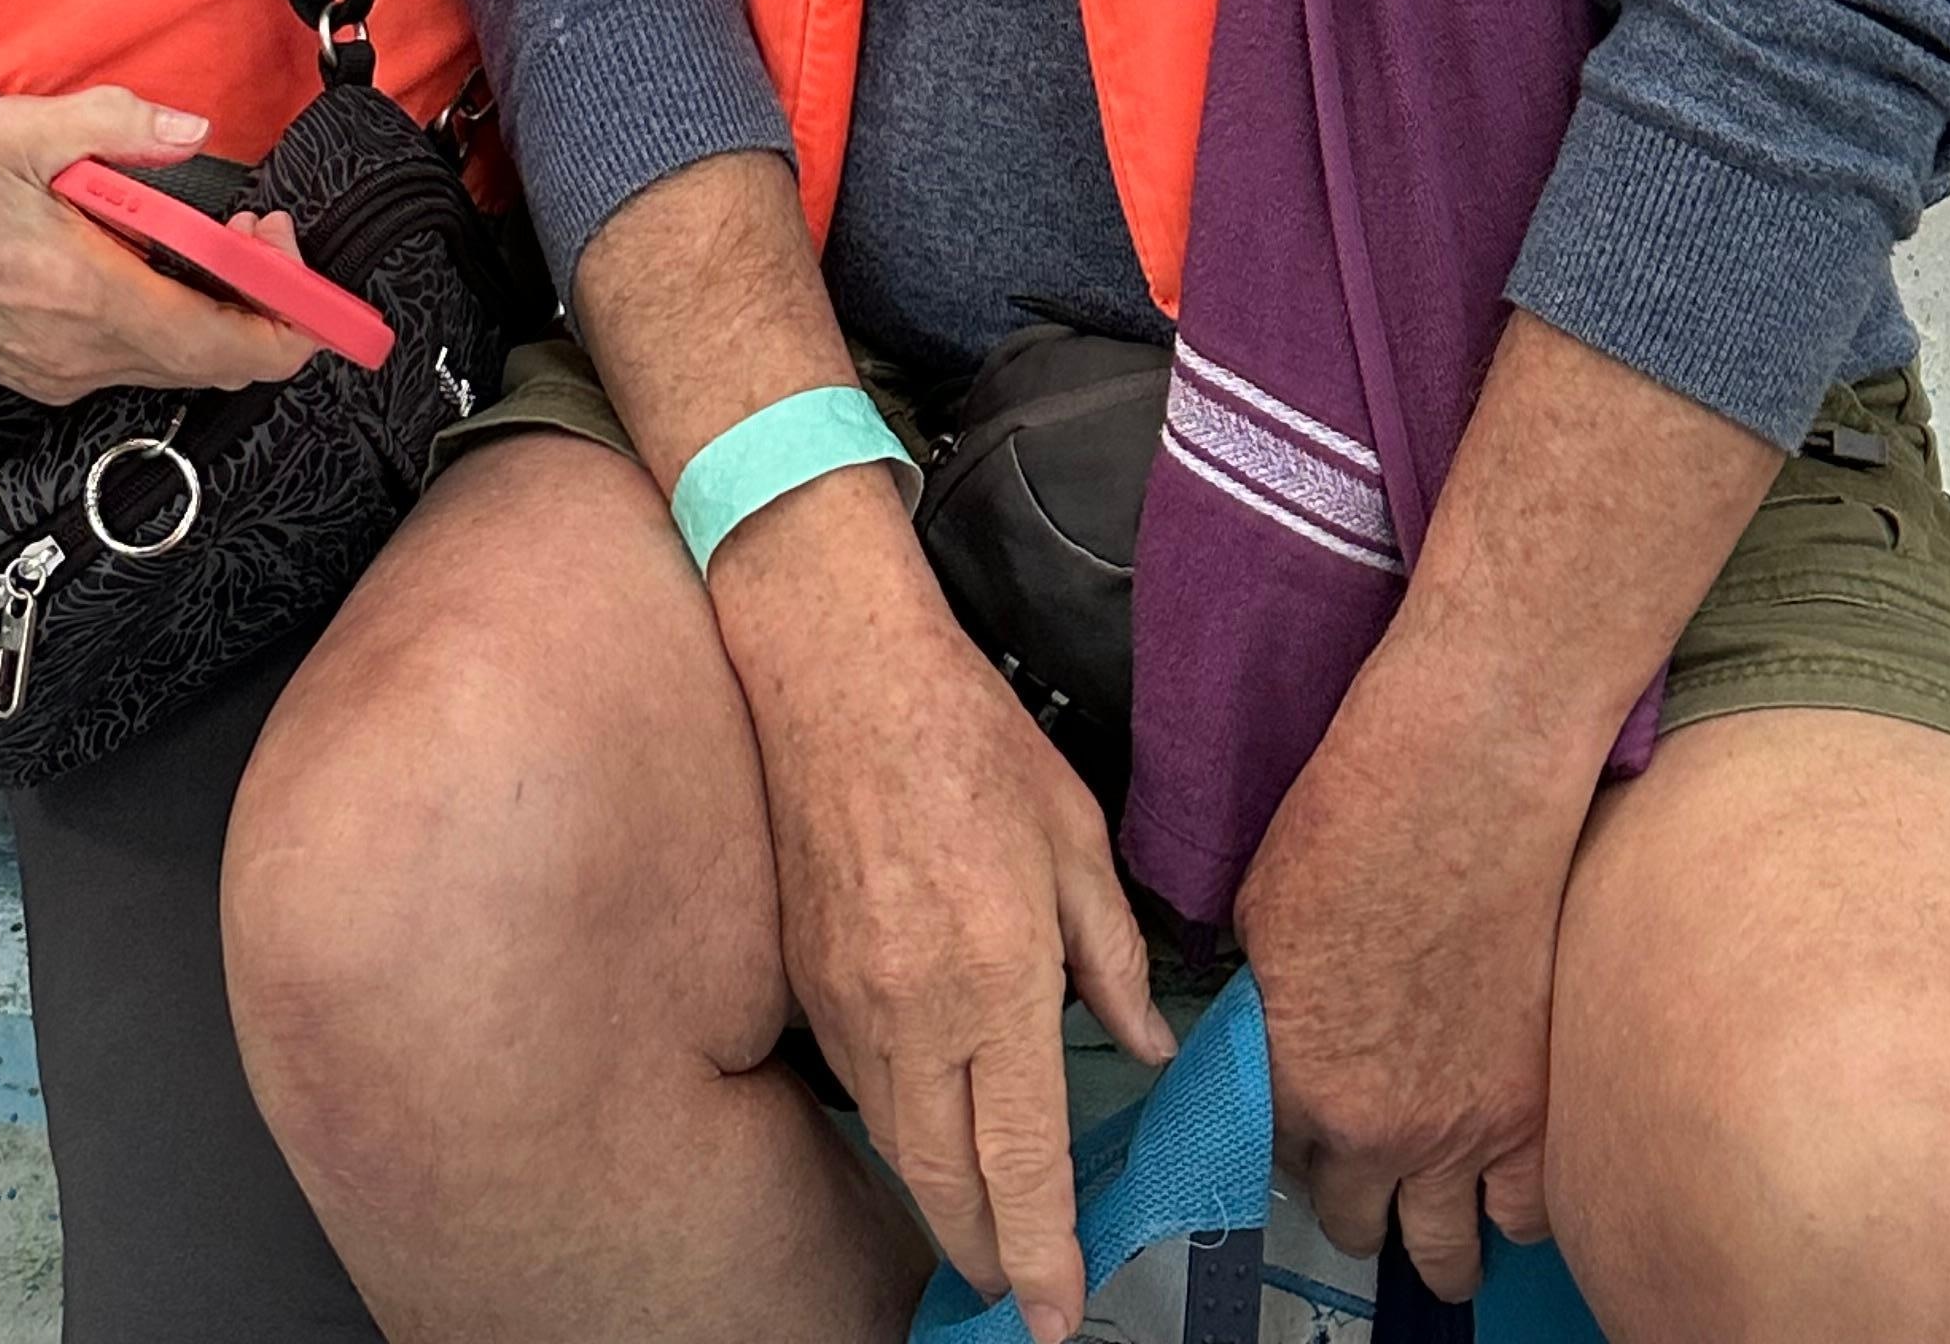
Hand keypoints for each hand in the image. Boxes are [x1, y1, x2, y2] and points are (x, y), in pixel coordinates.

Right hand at [0, 89, 318, 405]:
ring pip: (181, 364)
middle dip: (264, 306)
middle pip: (217, 362)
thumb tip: (189, 131)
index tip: (295, 260)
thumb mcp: (21, 133)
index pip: (226, 344)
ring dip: (220, 313)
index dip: (289, 320)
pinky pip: (140, 362)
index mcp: (95, 297)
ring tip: (216, 241)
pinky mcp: (51, 373)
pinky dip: (175, 324)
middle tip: (259, 236)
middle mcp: (89, 352)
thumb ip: (115, 125)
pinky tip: (161, 268)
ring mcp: (69, 371)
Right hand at [721, 468, 1170, 1343]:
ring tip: (984, 1227)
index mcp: (996, 975)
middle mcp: (914, 1009)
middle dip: (988, 1256)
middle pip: (943, 1183)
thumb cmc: (962, 734)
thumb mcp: (1074, 835)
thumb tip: (1146, 1043)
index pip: (1021, 1159)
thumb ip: (1112, 956)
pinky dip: (900, 1124)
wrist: (833, 669)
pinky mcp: (804, 976)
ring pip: (896, 1145)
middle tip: (1025, 1291)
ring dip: (940, 1200)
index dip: (1045, 1252)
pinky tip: (931, 1120)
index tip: (1060, 1312)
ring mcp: (847, 999)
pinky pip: (859, 1082)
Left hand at [1233, 633, 1587, 1297]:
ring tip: (1432, 1186)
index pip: (1271, 1161)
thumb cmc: (1358, 823)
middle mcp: (1381, 1129)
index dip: (1282, 1138)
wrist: (1467, 783)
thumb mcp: (1265, 916)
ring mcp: (1470, 1130)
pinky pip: (1528, 1217)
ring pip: (1445, 1254)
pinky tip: (1498, 1166)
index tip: (1297, 1119)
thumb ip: (1269, 1008)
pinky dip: (1511, 1203)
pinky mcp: (1541, 1110)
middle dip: (1351, 1194)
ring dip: (1433, 1226)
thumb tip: (1269, 1037)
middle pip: (1356, 1224)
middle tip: (1361, 1154)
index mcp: (1298, 1079)